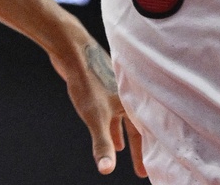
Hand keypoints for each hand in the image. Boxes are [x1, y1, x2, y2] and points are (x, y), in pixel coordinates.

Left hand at [49, 27, 146, 175]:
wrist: (72, 48)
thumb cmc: (87, 80)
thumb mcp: (95, 117)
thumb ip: (102, 144)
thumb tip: (106, 170)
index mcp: (134, 103)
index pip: (146, 135)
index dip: (146, 154)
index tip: (148, 172)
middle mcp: (128, 97)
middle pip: (137, 128)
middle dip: (137, 148)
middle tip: (140, 168)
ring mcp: (115, 89)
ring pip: (123, 118)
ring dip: (121, 134)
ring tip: (118, 149)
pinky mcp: (102, 84)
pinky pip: (112, 109)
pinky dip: (110, 121)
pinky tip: (103, 126)